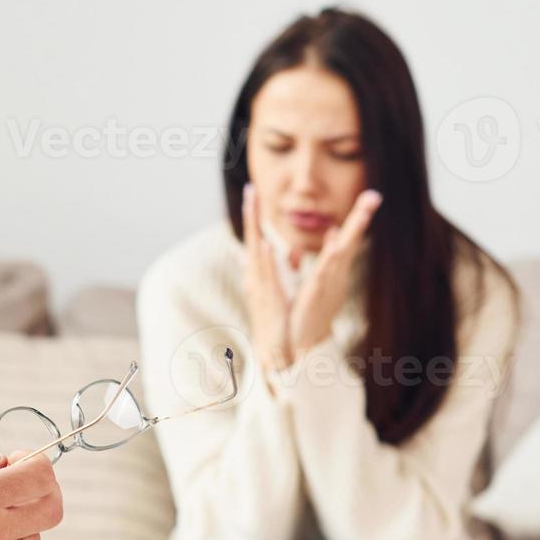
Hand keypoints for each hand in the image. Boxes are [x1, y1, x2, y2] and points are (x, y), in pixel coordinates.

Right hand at [241, 183, 294, 371]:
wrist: (276, 350)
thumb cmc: (280, 320)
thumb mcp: (283, 288)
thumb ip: (286, 267)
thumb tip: (288, 250)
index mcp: (259, 274)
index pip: (256, 239)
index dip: (254, 216)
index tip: (254, 192)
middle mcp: (255, 277)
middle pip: (251, 240)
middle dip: (250, 215)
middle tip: (250, 190)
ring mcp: (259, 288)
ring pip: (255, 253)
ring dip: (253, 230)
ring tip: (253, 207)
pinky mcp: (268, 299)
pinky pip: (265, 276)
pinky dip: (263, 260)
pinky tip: (263, 244)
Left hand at [288, 189, 380, 353]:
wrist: (304, 342)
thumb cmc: (312, 311)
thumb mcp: (321, 278)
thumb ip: (329, 256)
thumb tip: (334, 231)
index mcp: (335, 268)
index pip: (349, 238)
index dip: (359, 218)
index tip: (371, 197)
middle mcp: (337, 274)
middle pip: (351, 241)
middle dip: (361, 219)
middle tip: (374, 196)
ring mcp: (330, 283)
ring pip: (342, 253)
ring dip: (352, 232)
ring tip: (363, 212)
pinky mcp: (318, 293)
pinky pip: (325, 272)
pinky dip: (330, 257)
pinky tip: (336, 242)